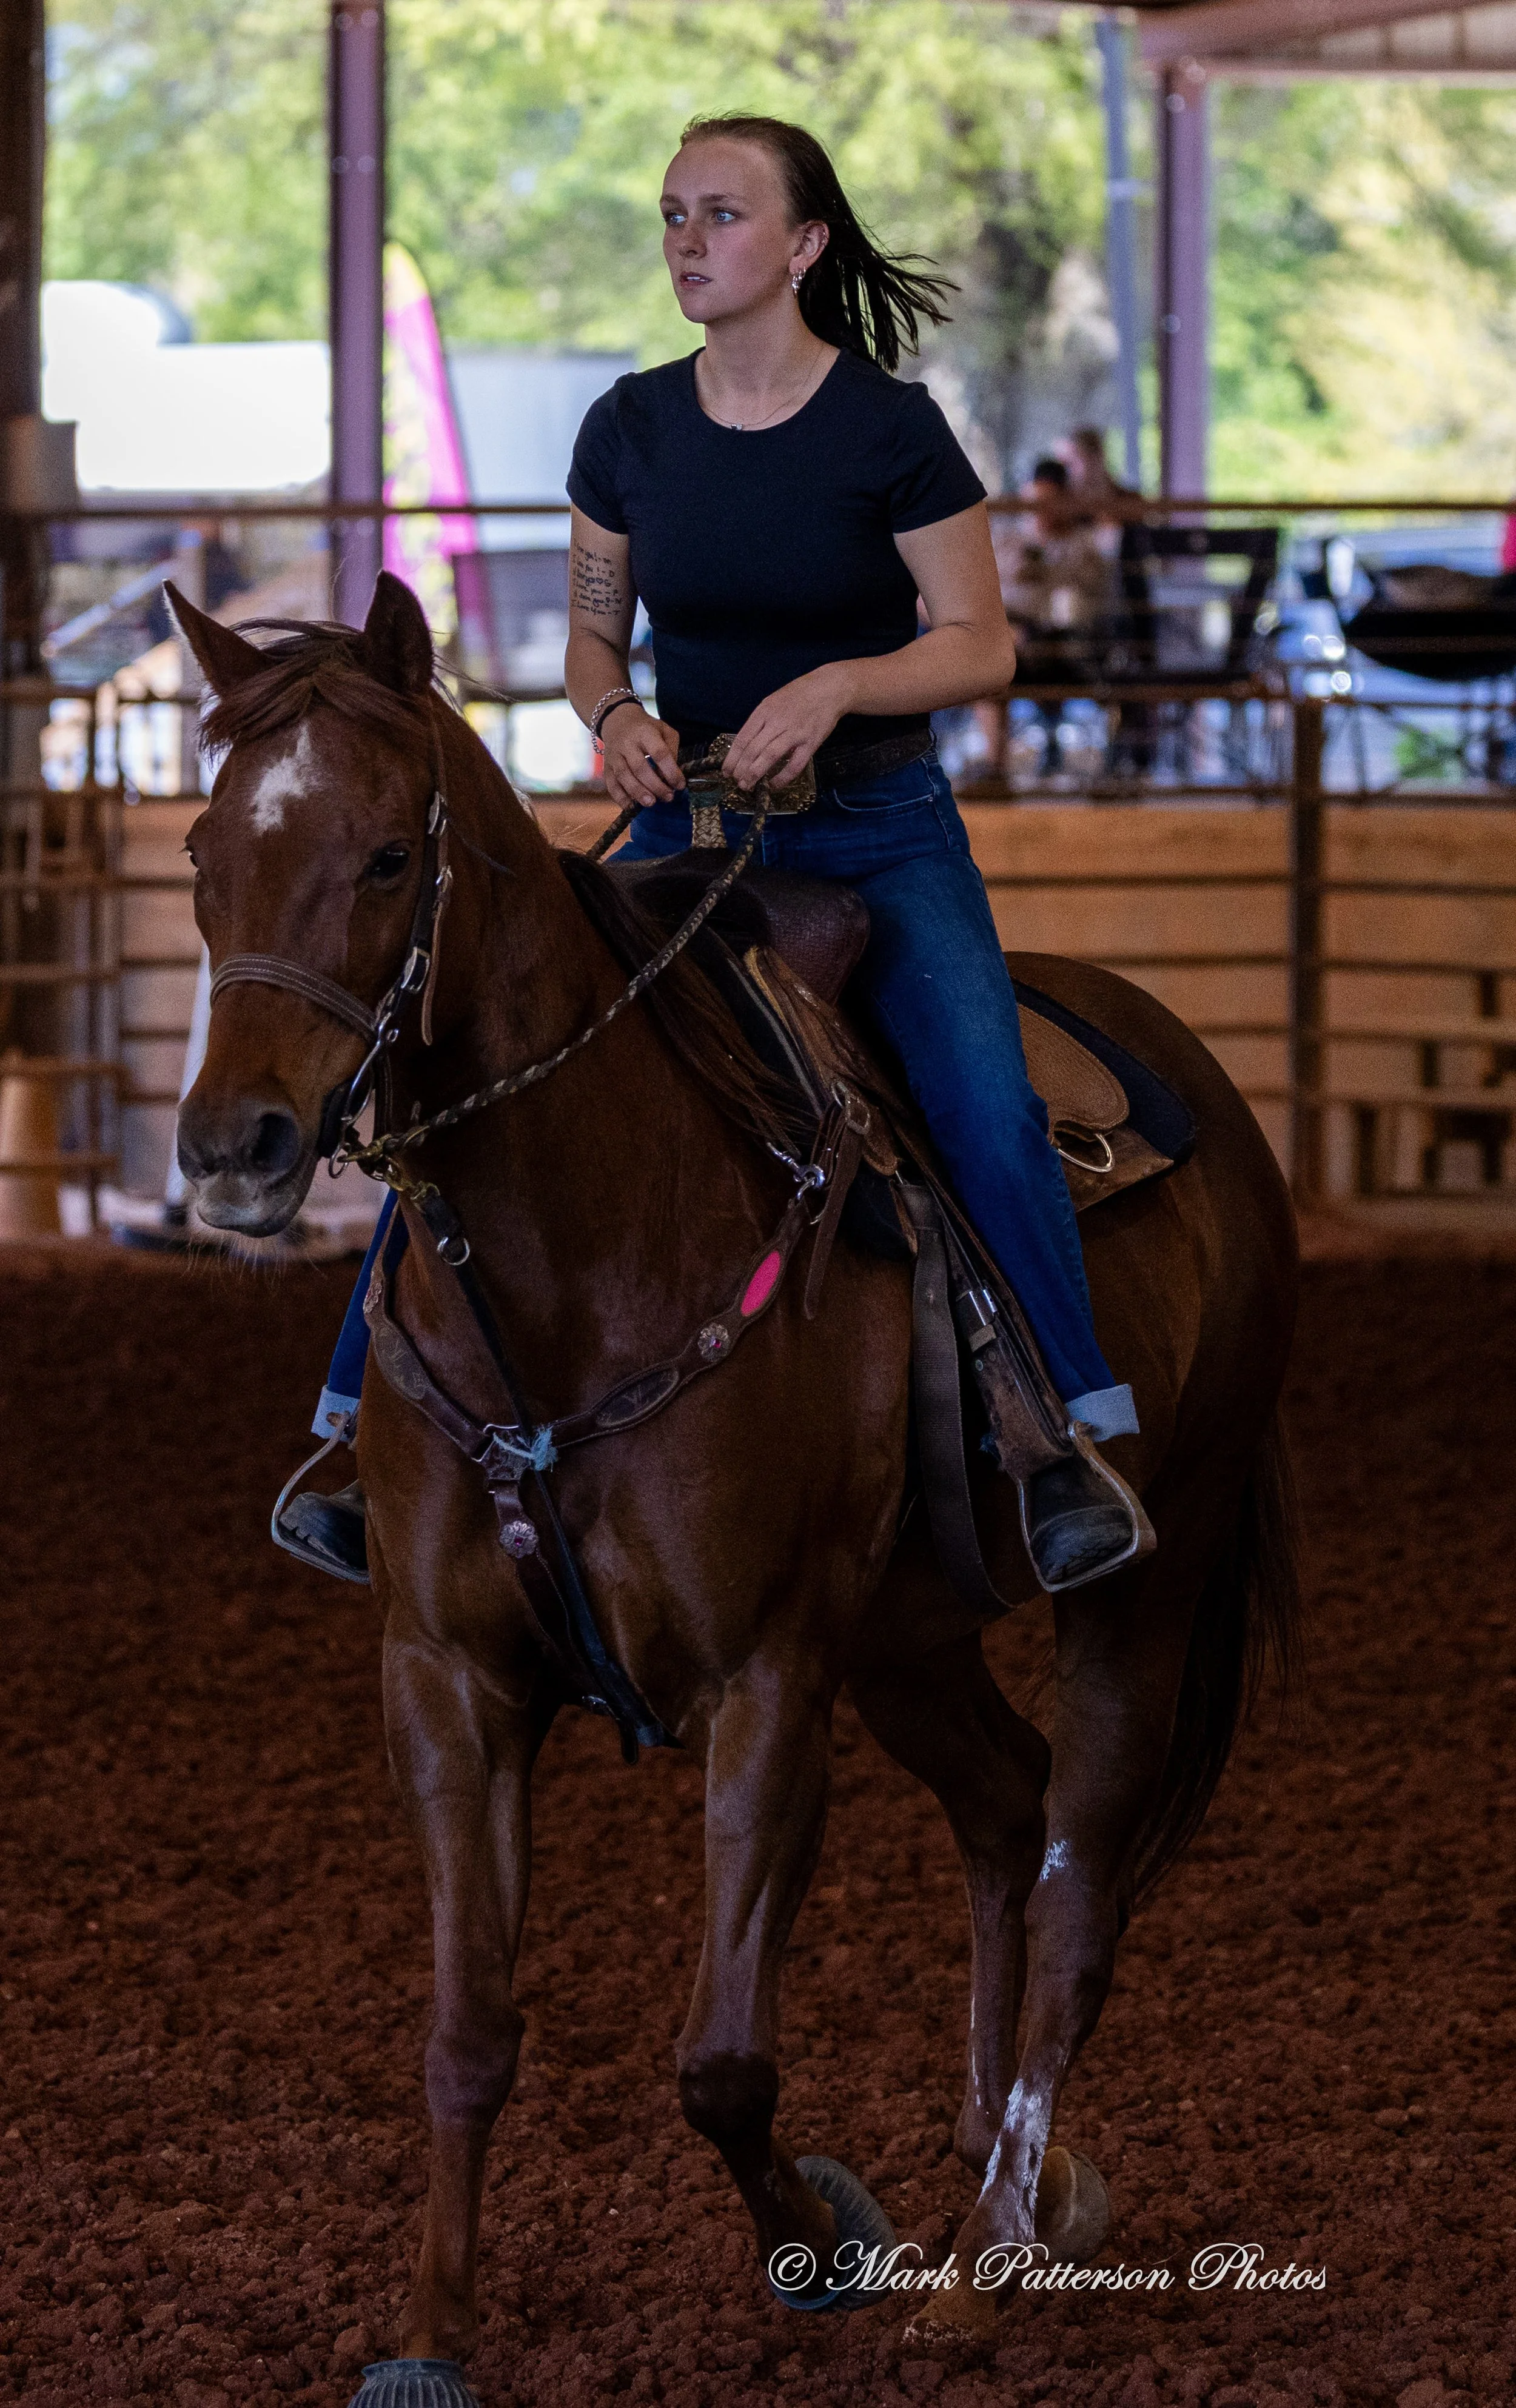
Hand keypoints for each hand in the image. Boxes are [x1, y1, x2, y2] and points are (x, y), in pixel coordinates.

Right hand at [599, 703, 685, 807]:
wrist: (617, 721)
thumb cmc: (646, 729)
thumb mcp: (664, 730)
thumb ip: (672, 749)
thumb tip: (674, 774)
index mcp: (645, 732)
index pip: (659, 753)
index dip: (671, 771)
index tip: (680, 785)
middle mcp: (626, 743)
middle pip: (640, 767)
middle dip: (655, 786)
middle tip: (668, 797)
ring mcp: (614, 756)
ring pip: (624, 776)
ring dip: (638, 793)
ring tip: (651, 803)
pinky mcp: (606, 767)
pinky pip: (611, 785)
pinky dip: (621, 798)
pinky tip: (631, 807)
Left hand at [721, 664, 852, 791]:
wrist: (829, 688)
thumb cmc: (800, 694)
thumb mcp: (773, 701)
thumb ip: (761, 721)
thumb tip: (748, 744)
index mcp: (765, 711)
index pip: (743, 738)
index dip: (732, 757)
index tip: (726, 770)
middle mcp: (777, 722)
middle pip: (753, 749)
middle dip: (741, 769)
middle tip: (736, 781)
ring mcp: (794, 733)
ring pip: (769, 756)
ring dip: (755, 773)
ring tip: (748, 785)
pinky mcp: (810, 743)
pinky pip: (794, 765)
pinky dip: (782, 778)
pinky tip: (774, 785)